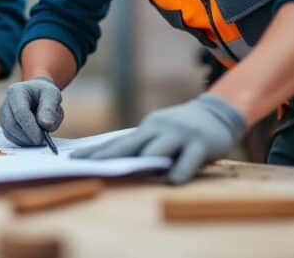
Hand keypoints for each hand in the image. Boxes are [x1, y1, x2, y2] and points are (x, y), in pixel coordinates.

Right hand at [0, 77, 63, 145]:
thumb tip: (46, 124)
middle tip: (43, 142)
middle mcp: (5, 102)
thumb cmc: (44, 94)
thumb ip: (50, 109)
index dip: (31, 128)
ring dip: (26, 140)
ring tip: (41, 138)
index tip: (42, 139)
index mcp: (16, 91)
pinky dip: (23, 141)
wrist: (37, 94)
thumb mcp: (53, 95)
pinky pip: (10, 137)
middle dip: (28, 137)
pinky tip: (34, 139)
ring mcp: (2, 114)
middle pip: (12, 124)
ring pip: (10, 133)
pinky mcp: (3, 124)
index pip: (20, 112)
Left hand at [72, 94, 245, 182]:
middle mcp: (160, 129)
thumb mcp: (160, 134)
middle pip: (130, 144)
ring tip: (126, 173)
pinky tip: (172, 180)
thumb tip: (115, 165)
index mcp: (147, 128)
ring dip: (143, 162)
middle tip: (88, 165)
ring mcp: (180, 135)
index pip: (118, 142)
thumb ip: (143, 148)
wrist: (218, 113)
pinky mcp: (201, 144)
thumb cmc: (182, 131)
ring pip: (158, 149)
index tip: (75, 159)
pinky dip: (180, 170)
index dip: (96, 151)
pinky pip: (189, 159)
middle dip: (107, 156)